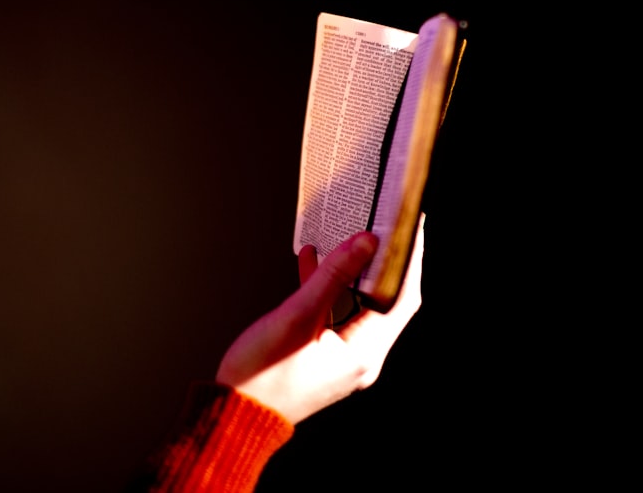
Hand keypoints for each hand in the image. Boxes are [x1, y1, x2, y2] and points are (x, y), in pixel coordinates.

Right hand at [215, 214, 425, 423]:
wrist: (231, 415)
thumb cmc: (261, 376)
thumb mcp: (297, 317)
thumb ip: (333, 276)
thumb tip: (365, 243)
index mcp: (363, 354)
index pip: (401, 298)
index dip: (409, 259)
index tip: (410, 228)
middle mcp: (360, 358)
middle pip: (386, 300)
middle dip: (386, 262)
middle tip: (389, 227)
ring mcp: (343, 358)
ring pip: (359, 304)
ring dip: (354, 272)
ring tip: (354, 237)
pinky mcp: (324, 355)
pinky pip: (335, 313)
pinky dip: (328, 289)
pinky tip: (311, 260)